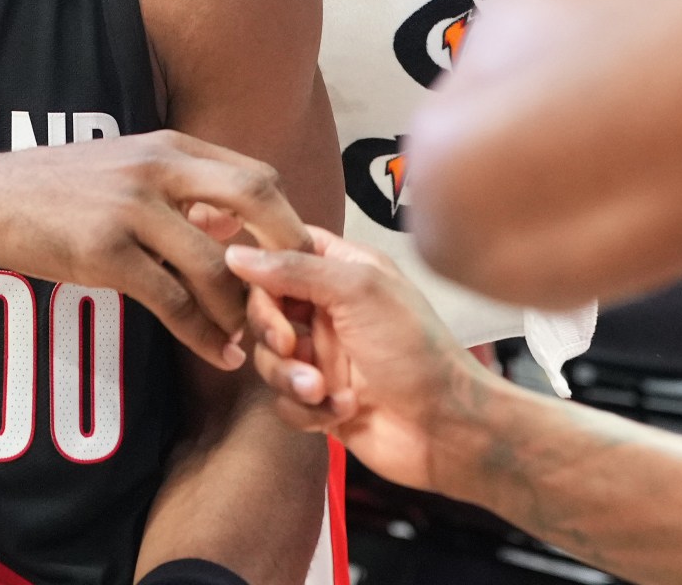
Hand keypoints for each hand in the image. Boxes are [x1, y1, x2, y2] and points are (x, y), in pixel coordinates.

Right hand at [0, 129, 310, 371]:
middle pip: (256, 198)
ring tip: (255, 342)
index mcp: (170, 147)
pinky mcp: (106, 251)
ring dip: (244, 310)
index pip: (256, 175)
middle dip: (288, 251)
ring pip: (216, 263)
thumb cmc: (61, 191)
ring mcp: (132, 208)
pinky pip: (173, 299)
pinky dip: (203, 333)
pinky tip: (216, 353)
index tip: (297, 265)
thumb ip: (183, 191)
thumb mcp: (127, 171)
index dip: (287, 221)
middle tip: (298, 299)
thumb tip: (235, 225)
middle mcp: (159, 167)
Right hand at [227, 228, 489, 496]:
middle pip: (265, 307)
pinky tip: (343, 411)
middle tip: (289, 345)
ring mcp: (324, 357)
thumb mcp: (358, 292)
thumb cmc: (415, 350)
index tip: (259, 287)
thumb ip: (294, 269)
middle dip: (270, 329)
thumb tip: (235, 255)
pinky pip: (284, 401)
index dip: (262, 267)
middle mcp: (329, 310)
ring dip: (291, 377)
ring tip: (323, 390)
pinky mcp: (320, 401)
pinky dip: (308, 409)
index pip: (283, 252)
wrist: (446, 431)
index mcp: (343, 272)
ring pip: (269, 359)